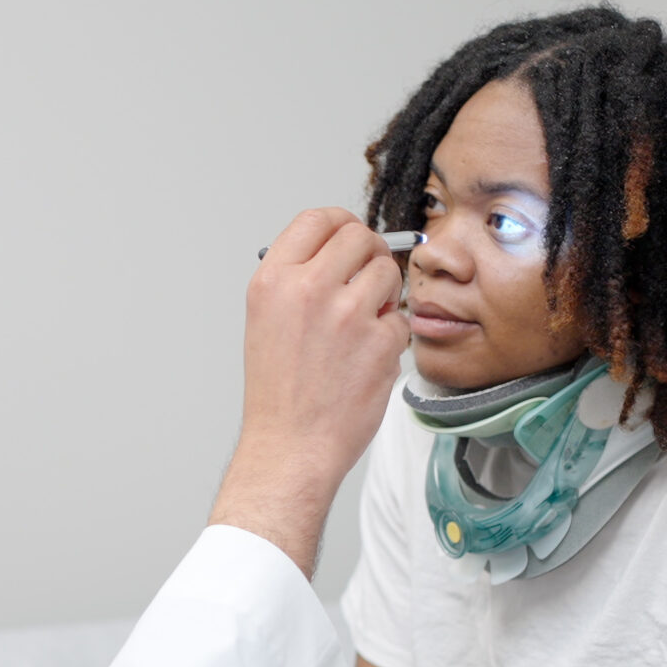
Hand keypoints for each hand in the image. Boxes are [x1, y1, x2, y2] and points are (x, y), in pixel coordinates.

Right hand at [211, 208, 410, 577]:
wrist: (290, 447)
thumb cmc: (278, 393)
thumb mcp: (266, 320)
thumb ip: (296, 279)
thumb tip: (336, 251)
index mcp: (273, 281)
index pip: (317, 220)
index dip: (341, 224)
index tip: (349, 238)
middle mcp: (308, 290)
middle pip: (359, 236)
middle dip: (370, 254)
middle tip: (367, 279)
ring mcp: (347, 315)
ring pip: (388, 272)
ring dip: (385, 294)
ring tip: (364, 324)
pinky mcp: (379, 342)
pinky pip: (400, 319)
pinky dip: (390, 336)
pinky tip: (367, 358)